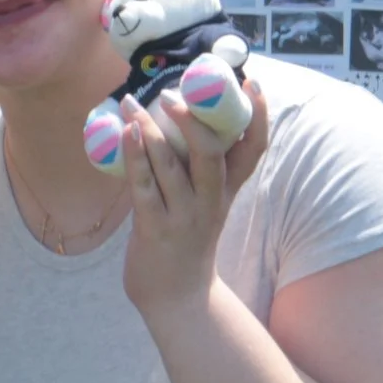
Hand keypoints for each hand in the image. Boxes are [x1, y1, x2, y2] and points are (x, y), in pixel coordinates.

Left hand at [120, 80, 267, 315]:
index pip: (253, 150)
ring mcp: (183, 216)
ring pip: (171, 166)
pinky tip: (125, 134)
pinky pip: (144, 187)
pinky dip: (135, 157)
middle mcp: (210, 201)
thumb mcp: (205, 204)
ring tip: (131, 103)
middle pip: (213, 154)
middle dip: (195, 119)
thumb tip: (178, 119)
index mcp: (226, 191)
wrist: (177, 299)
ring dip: (149, 130)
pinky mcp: (155, 229)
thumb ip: (198, 169)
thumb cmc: (185, 242)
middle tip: (174, 93)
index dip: (257, 116)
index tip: (252, 83)